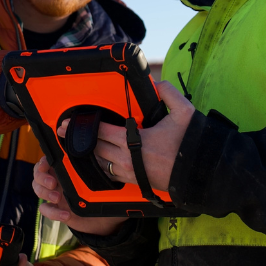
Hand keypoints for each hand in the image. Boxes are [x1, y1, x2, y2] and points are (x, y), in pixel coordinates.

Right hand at [32, 158, 126, 235]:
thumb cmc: (105, 195)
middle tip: (53, 183)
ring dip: (44, 193)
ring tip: (58, 198)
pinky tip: (66, 215)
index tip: (48, 163)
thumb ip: (103, 171)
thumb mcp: (105, 181)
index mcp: (67, 169)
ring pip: (38, 189)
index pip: (48, 160)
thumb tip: (109, 160)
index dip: (43, 161)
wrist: (106, 220)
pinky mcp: (57, 210)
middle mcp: (58, 180)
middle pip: (38, 173)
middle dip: (42, 177)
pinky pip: (45, 209)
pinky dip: (53, 212)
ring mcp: (55, 195)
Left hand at [56, 80, 193, 192]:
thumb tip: (157, 83)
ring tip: (79, 145)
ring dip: (90, 153)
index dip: (84, 127)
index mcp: (135, 141)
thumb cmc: (191, 144)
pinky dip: (102, 165)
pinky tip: (98, 158)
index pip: (102, 131)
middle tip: (65, 133)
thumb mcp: (184, 112)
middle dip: (80, 140)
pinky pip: (110, 174)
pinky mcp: (134, 182)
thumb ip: (169, 94)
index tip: (66, 124)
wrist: (201, 174)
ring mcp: (130, 173)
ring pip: (100, 163)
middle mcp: (128, 159)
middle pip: (96, 148)